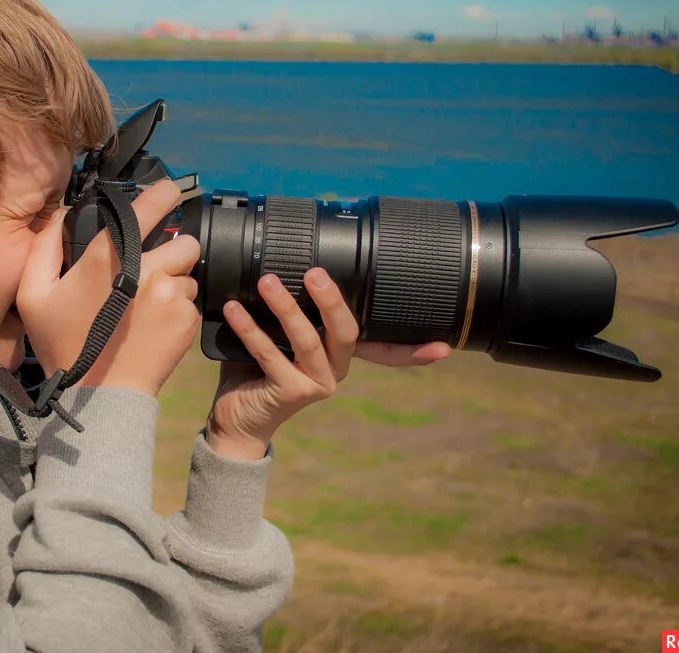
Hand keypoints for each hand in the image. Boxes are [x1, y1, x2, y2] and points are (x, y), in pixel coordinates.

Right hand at [17, 180, 200, 397]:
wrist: (100, 394)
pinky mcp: (186, 319)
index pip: (150, 208)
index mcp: (109, 257)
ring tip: (149, 306)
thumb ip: (43, 247)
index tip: (169, 192)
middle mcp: (146, 269)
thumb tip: (62, 214)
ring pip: (189, 273)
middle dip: (174, 251)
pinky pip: (190, 301)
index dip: (164, 194)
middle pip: (184, 241)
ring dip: (175, 282)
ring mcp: (170, 295)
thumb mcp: (32, 295)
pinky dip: (178, 310)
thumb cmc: (62, 345)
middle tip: (153, 270)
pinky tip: (154, 326)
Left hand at [207, 268, 450, 459]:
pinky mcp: (291, 393)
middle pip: (345, 332)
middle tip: (314, 271)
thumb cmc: (255, 367)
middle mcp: (336, 370)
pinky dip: (251, 329)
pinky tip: (235, 309)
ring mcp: (316, 385)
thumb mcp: (279, 334)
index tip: (443, 347)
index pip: (385, 350)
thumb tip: (284, 261)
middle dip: (331, 300)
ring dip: (286, 308)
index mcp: (340, 354)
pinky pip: (271, 355)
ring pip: (307, 341)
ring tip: (268, 281)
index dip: (414, 350)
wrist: (236, 418)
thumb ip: (291, 309)